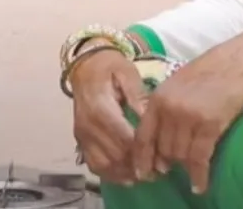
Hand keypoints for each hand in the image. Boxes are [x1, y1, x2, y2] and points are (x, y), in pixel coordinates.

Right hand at [70, 48, 148, 184]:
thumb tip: (149, 119)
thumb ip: (138, 96)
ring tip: (146, 175)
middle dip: (137, 165)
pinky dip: (110, 174)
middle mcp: (88, 125)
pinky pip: (93, 164)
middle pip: (115, 155)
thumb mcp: (128, 73)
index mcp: (100, 108)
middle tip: (160, 171)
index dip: (142, 151)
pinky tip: (127, 176)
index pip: (123, 137)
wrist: (85, 66)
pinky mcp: (80, 140)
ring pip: (104, 164)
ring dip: (125, 173)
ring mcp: (82, 135)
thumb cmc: (110, 67)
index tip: (161, 158)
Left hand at [131, 29, 242, 194]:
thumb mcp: (179, 85)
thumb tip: (160, 142)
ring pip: (180, 155)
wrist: (241, 61)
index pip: (142, 136)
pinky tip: (200, 185)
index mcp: (158, 97)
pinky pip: (199, 158)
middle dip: (168, 162)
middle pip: (162, 149)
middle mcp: (169, 108)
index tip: (143, 174)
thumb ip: (166, 108)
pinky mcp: (210, 124)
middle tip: (174, 169)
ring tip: (192, 171)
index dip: (142, 158)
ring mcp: (188, 116)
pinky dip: (199, 175)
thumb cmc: (212, 70)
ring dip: (186, 167)